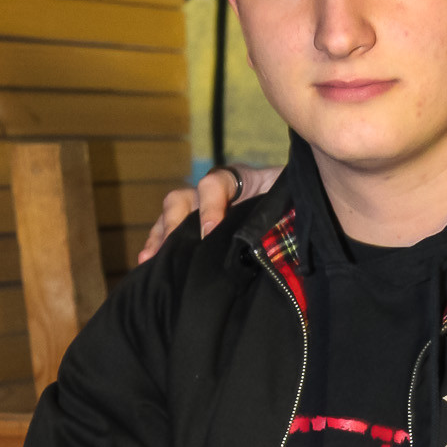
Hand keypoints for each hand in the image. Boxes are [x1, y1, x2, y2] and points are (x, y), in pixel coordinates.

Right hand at [136, 163, 283, 263]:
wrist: (299, 211)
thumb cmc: (295, 205)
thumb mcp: (292, 201)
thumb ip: (284, 209)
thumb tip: (278, 234)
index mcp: (240, 181)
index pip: (216, 183)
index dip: (210, 206)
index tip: (210, 232)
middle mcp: (214, 193)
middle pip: (183, 198)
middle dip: (176, 223)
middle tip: (178, 248)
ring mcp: (201, 210)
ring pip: (171, 216)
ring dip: (160, 237)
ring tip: (150, 260)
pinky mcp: (195, 230)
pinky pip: (170, 234)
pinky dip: (158, 248)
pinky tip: (147, 265)